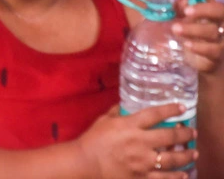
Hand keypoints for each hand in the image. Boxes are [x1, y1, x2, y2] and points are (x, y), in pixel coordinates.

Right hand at [75, 103, 197, 177]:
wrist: (85, 163)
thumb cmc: (93, 139)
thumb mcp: (104, 120)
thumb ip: (118, 112)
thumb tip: (129, 106)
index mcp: (129, 125)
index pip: (155, 114)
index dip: (171, 110)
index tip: (181, 108)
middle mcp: (138, 142)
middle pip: (170, 137)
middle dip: (185, 134)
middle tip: (192, 132)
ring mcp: (142, 161)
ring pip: (172, 159)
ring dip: (186, 155)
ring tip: (193, 153)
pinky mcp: (141, 176)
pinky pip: (164, 178)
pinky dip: (177, 176)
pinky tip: (183, 173)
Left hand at [172, 0, 223, 75]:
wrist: (196, 61)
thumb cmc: (186, 34)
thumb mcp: (178, 20)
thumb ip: (177, 11)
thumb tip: (179, 2)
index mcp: (206, 6)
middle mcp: (218, 19)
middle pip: (218, 9)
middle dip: (203, 9)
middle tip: (186, 12)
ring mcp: (221, 37)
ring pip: (213, 30)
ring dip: (194, 29)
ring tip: (176, 29)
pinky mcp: (219, 54)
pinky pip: (215, 50)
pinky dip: (200, 47)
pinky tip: (188, 45)